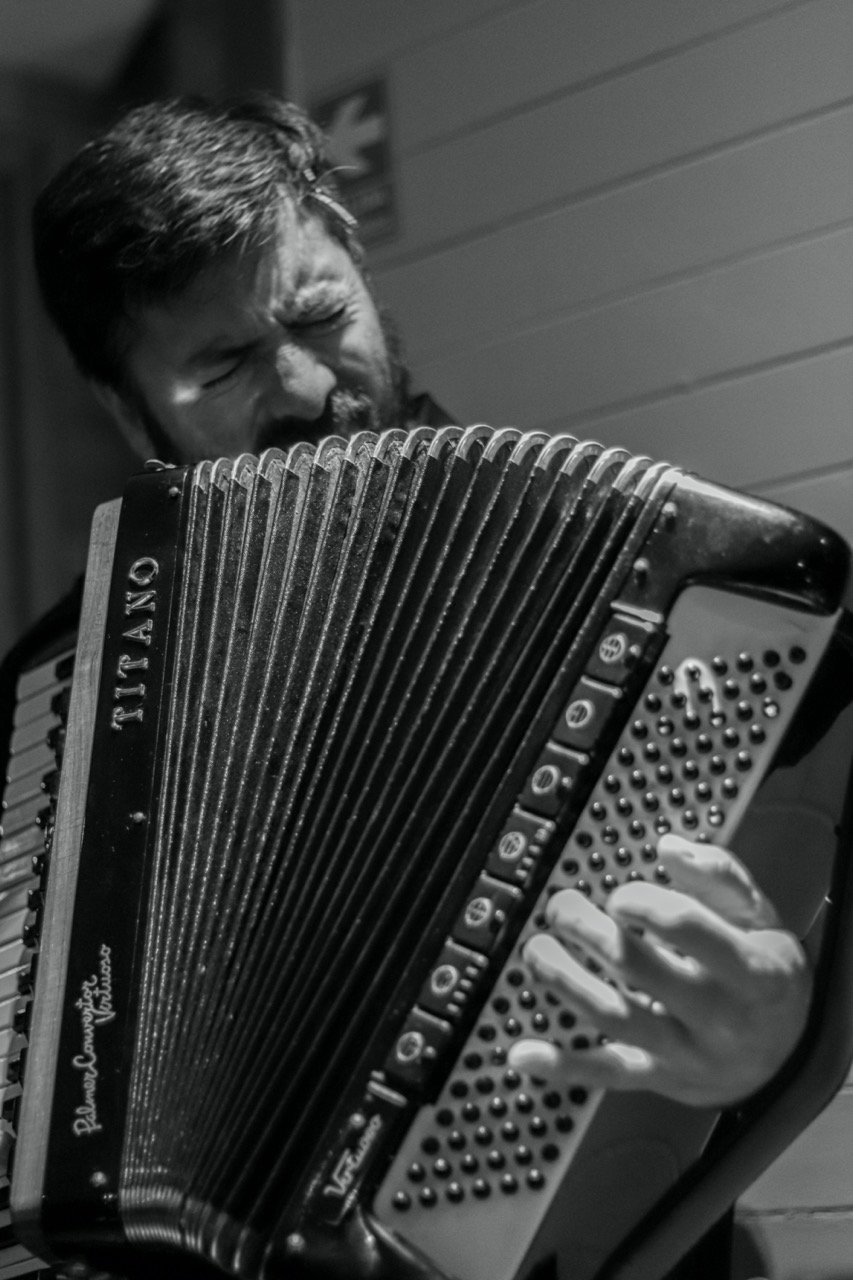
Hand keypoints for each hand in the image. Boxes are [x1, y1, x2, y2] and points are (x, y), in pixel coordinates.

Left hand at [507, 833, 811, 1106]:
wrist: (789, 1053)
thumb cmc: (766, 973)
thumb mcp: (761, 917)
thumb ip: (719, 876)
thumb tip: (670, 848)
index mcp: (751, 970)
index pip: (684, 926)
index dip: (641, 902)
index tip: (621, 895)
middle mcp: (719, 1018)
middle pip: (638, 968)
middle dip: (588, 931)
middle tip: (561, 908)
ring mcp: (687, 1055)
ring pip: (615, 1019)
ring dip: (565, 981)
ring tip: (536, 951)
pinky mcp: (661, 1080)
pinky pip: (608, 1074)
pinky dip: (562, 1065)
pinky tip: (523, 1053)